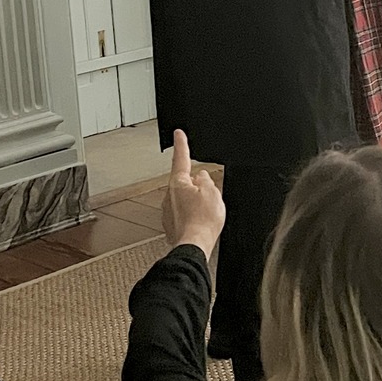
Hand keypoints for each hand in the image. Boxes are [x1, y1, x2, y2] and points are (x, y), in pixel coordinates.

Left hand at [162, 130, 224, 255]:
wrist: (194, 246)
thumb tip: (202, 177)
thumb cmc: (202, 222)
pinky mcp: (171, 225)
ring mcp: (169, 211)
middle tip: (209, 199)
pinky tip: (201, 223)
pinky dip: (193, 217)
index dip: (182, 145)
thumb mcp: (212, 192)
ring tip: (207, 215)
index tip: (178, 134)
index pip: (181, 158)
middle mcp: (170, 195)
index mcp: (178, 183)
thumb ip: (206, 180)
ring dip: (196, 204)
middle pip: (186, 183)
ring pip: (187, 200)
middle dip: (198, 187)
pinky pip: (185, 215)